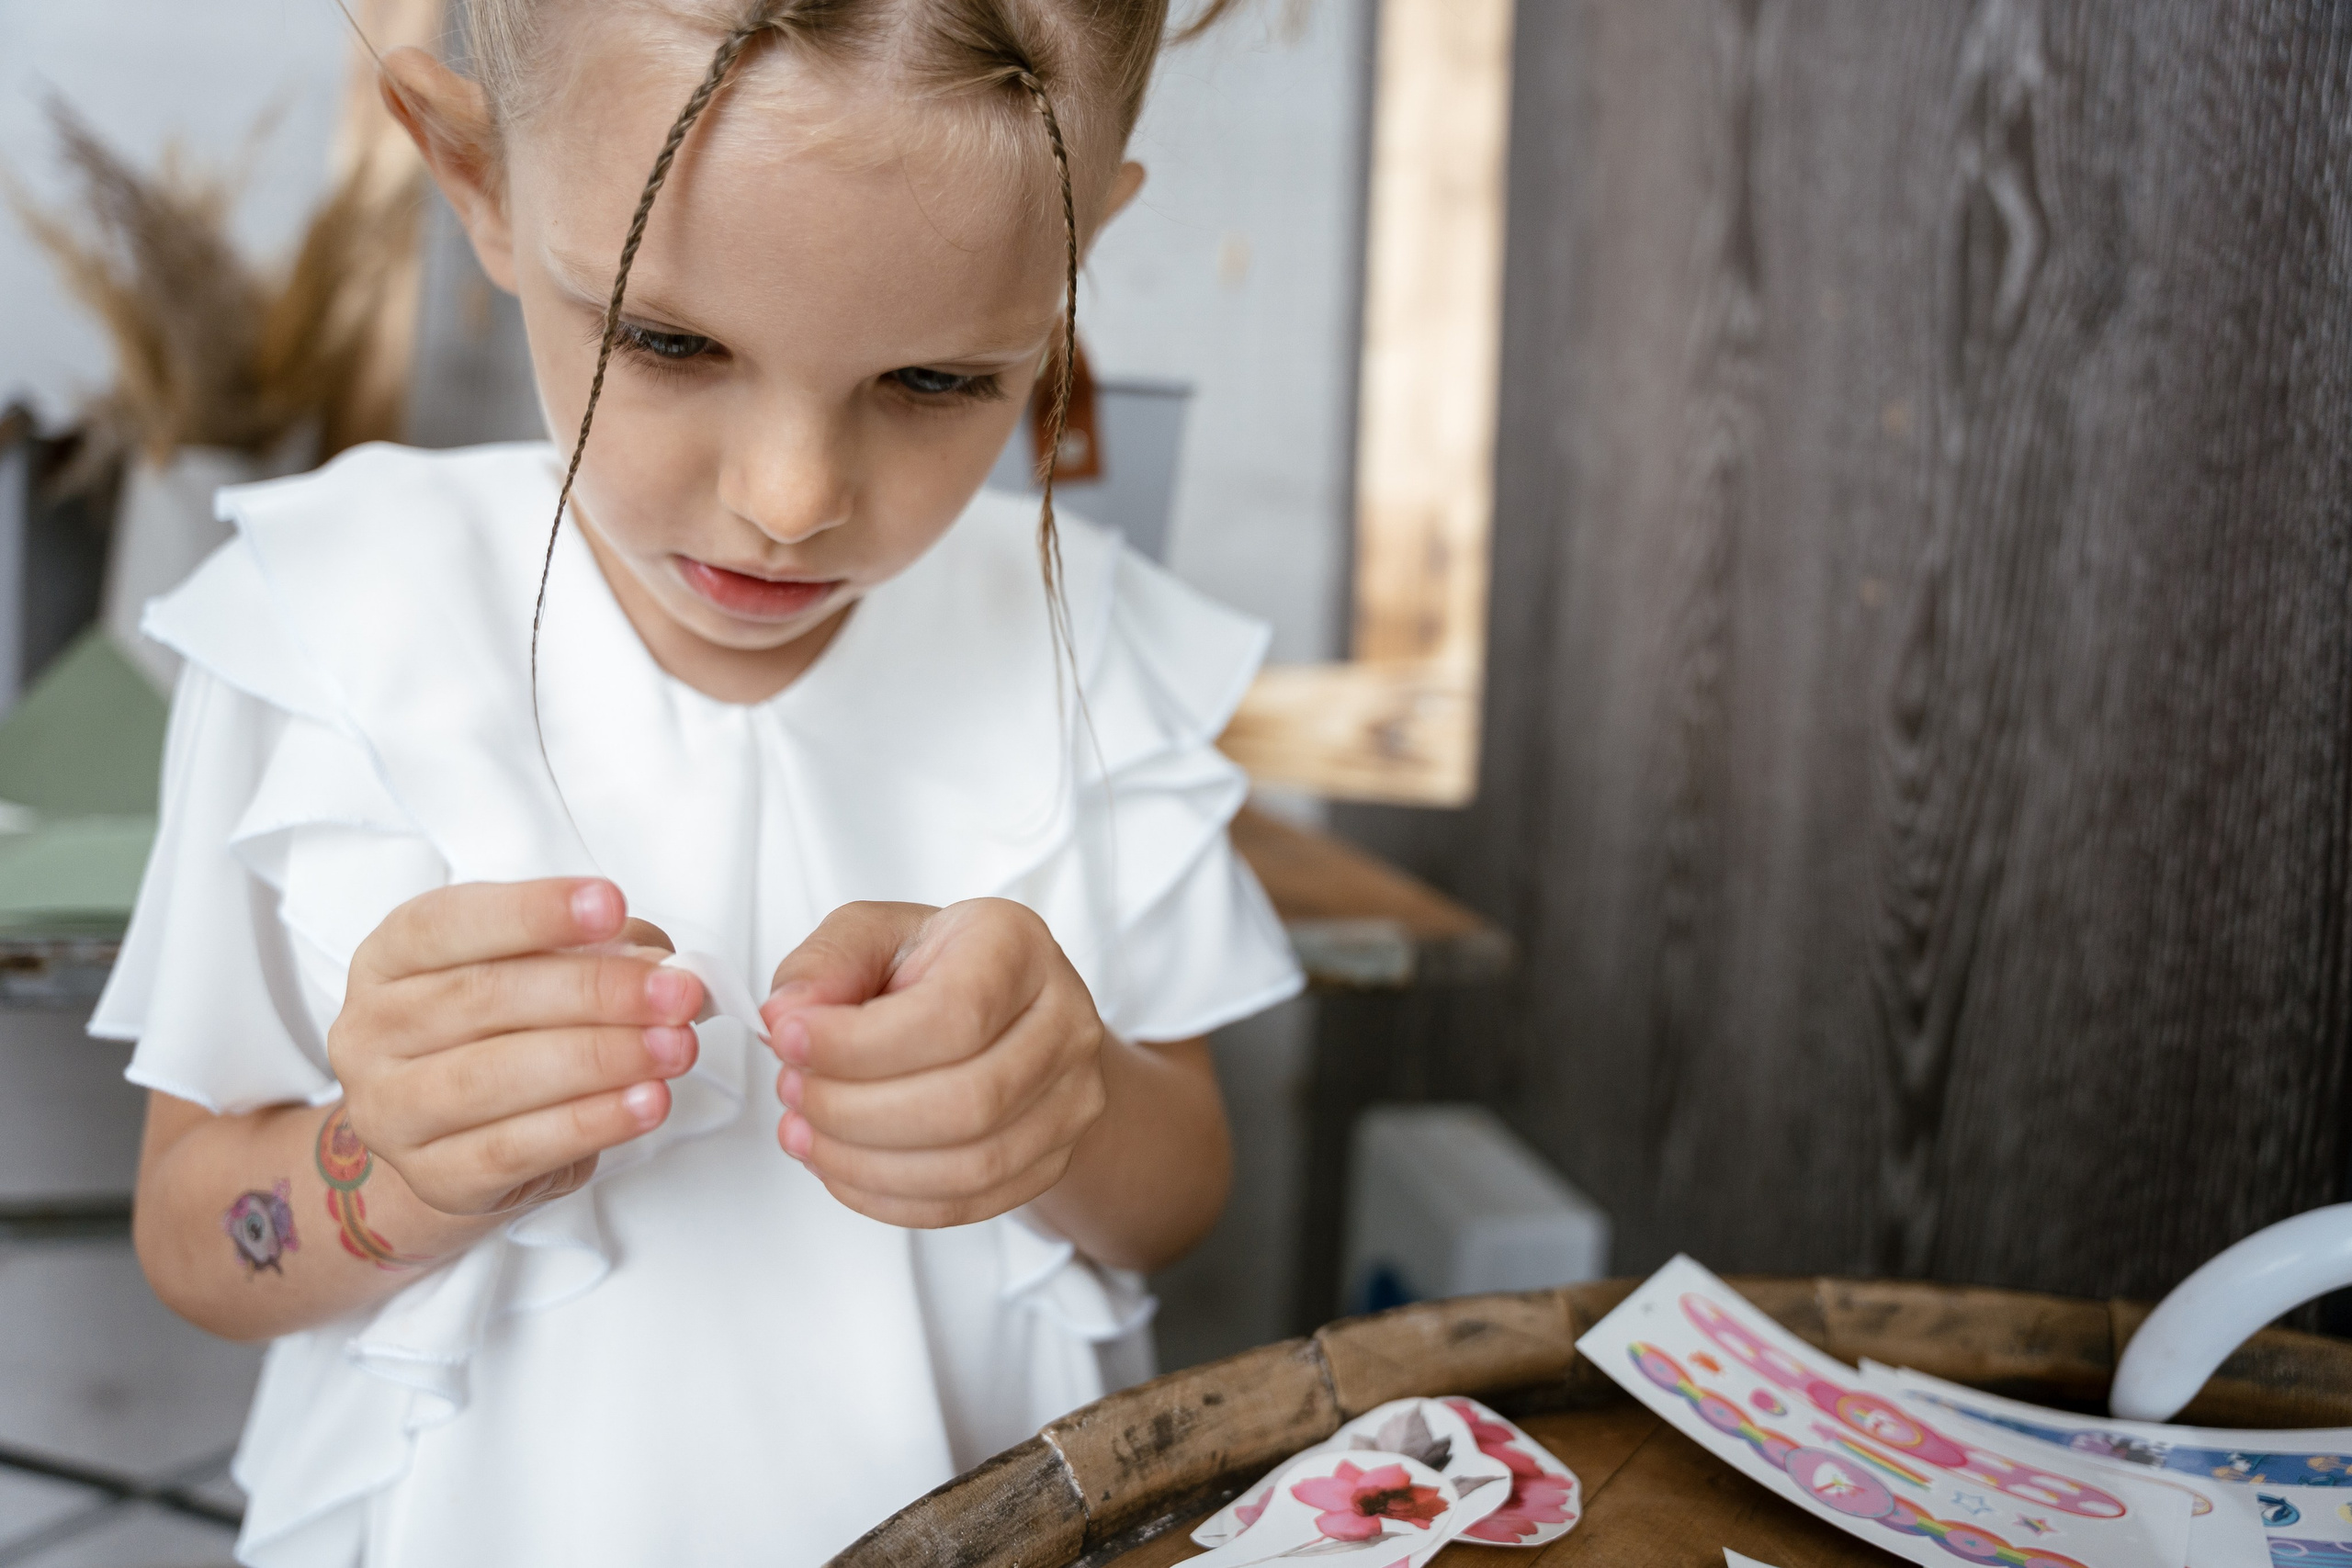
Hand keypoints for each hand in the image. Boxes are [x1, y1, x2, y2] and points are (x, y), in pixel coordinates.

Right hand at [328, 879, 704, 1216]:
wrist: (450, 1140)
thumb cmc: (497, 1034)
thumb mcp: (534, 971)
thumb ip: (591, 952)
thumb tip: (656, 964)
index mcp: (391, 957)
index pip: (450, 922)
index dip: (534, 911)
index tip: (612, 904)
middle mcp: (374, 1029)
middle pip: (483, 997)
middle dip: (595, 991)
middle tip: (676, 992)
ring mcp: (391, 1110)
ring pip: (495, 1077)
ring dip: (602, 1059)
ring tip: (674, 1047)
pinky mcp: (433, 1176)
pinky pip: (515, 1148)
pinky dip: (592, 1123)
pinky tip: (647, 1102)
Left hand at [760, 900, 1108, 1228]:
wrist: (999, 1014)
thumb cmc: (933, 969)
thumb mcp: (869, 936)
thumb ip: (823, 966)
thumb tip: (787, 1017)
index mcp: (1019, 948)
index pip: (953, 1014)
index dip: (859, 1044)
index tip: (788, 1041)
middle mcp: (1063, 1021)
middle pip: (967, 1100)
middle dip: (854, 1110)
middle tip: (793, 1092)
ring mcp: (1070, 1098)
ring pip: (970, 1165)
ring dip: (864, 1161)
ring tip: (803, 1132)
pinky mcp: (1052, 1159)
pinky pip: (968, 1203)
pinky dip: (887, 1197)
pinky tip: (840, 1165)